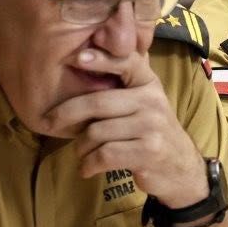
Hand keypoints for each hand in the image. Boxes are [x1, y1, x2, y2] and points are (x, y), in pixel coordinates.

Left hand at [42, 47, 205, 208]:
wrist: (180, 167)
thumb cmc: (151, 132)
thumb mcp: (145, 103)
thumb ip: (123, 86)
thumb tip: (81, 62)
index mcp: (149, 84)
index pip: (127, 62)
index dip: (101, 59)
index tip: (76, 58)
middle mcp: (153, 100)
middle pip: (97, 103)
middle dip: (65, 114)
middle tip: (48, 122)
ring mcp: (152, 126)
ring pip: (96, 132)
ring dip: (80, 148)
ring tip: (82, 153)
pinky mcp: (148, 152)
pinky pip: (104, 155)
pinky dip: (88, 165)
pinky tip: (88, 168)